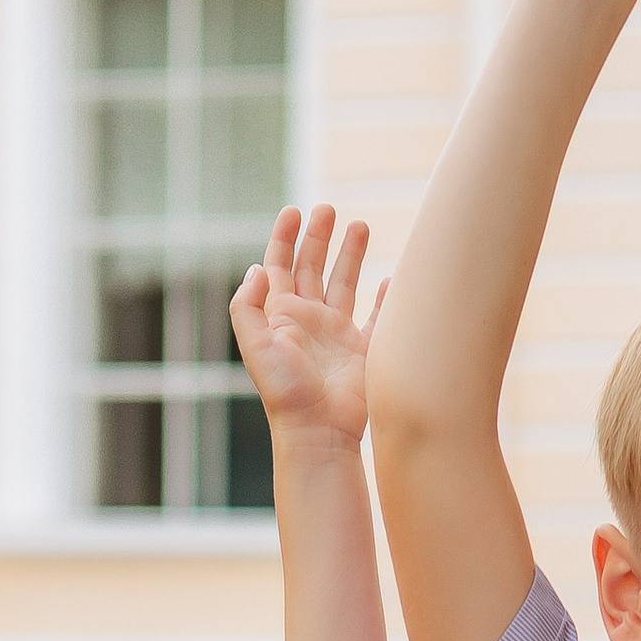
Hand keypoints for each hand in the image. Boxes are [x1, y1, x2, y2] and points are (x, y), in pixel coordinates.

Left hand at [230, 205, 380, 445]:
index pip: (280, 266)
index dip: (284, 237)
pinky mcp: (362, 351)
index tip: (294, 211)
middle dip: (319, 237)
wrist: (318, 430)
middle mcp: (308, 321)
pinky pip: (376, 317)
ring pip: (344, 283)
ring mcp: (336, 335)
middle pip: (312, 267)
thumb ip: (248, 306)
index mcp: (281, 315)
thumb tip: (257, 268)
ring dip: (351, 255)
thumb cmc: (286, 392)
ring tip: (360, 225)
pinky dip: (385, 297)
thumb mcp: (256, 345)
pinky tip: (391, 278)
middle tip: (328, 209)